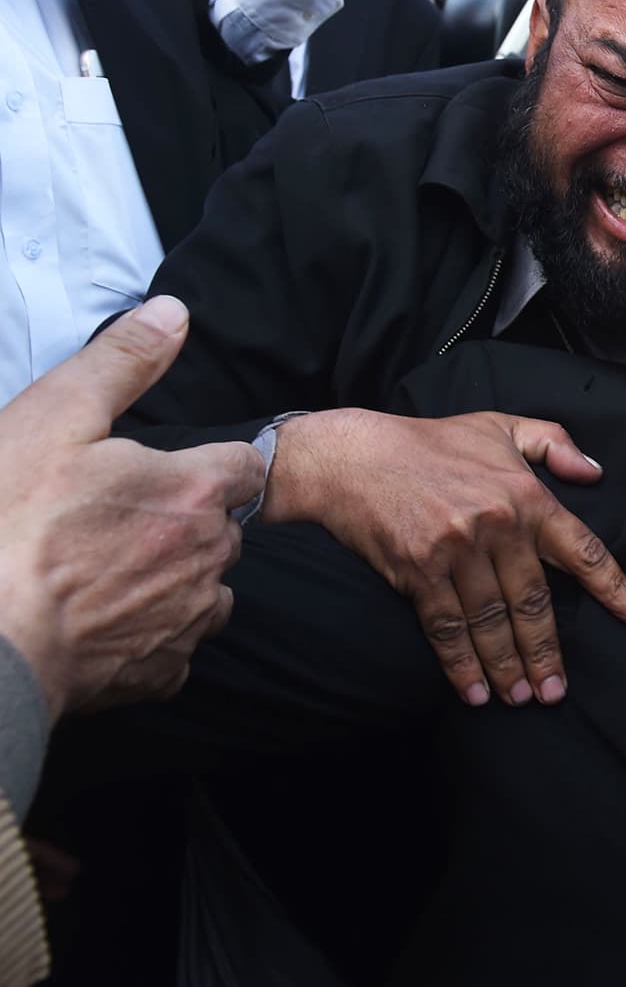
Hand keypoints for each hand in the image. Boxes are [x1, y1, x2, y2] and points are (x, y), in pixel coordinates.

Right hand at [0, 298, 262, 719]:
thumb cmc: (6, 524)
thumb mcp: (55, 416)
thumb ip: (122, 362)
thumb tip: (173, 314)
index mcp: (195, 490)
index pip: (242, 467)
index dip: (204, 465)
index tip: (160, 472)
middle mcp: (208, 556)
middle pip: (220, 528)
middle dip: (182, 521)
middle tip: (108, 522)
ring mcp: (187, 618)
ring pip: (203, 588)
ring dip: (170, 578)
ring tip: (100, 572)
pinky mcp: (159, 672)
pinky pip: (173, 647)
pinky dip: (146, 635)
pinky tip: (97, 622)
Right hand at [262, 409, 625, 707]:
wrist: (354, 456)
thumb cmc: (431, 442)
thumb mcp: (500, 426)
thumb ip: (554, 443)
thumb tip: (595, 471)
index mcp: (528, 496)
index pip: (585, 550)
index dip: (617, 589)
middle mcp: (499, 526)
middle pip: (534, 603)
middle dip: (548, 653)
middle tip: (556, 692)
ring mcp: (457, 551)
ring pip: (492, 621)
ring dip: (508, 666)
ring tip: (521, 697)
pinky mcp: (419, 571)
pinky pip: (447, 627)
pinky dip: (462, 664)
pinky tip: (475, 691)